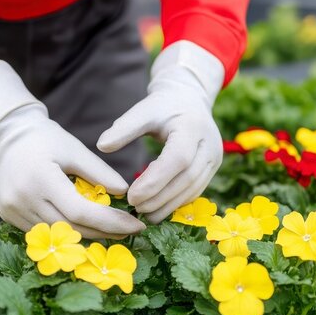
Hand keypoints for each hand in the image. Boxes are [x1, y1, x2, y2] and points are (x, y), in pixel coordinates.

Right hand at [0, 61, 144, 237]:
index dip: (111, 223)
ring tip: (110, 229)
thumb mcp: (76, 150)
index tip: (136, 225)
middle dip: (103, 232)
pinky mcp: (6, 214)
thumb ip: (99, 172)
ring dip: (86, 234)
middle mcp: (22, 198)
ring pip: (57, 234)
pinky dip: (65, 230)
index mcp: (41, 178)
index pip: (81, 212)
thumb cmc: (47, 138)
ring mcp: (11, 209)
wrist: (10, 135)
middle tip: (128, 230)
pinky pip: (42, 230)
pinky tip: (83, 225)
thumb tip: (125, 192)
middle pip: (70, 228)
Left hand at [98, 41, 223, 222]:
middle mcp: (209, 144)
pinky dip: (176, 202)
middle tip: (135, 208)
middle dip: (160, 197)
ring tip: (144, 214)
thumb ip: (124, 128)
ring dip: (168, 205)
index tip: (131, 195)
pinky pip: (195, 190)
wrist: (189, 100)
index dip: (155, 181)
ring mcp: (214, 158)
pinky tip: (158, 209)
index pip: (177, 159)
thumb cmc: (162, 106)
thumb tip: (101, 145)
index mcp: (193, 127)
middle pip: (186, 179)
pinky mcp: (212, 168)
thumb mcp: (143, 111)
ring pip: (193, 189)